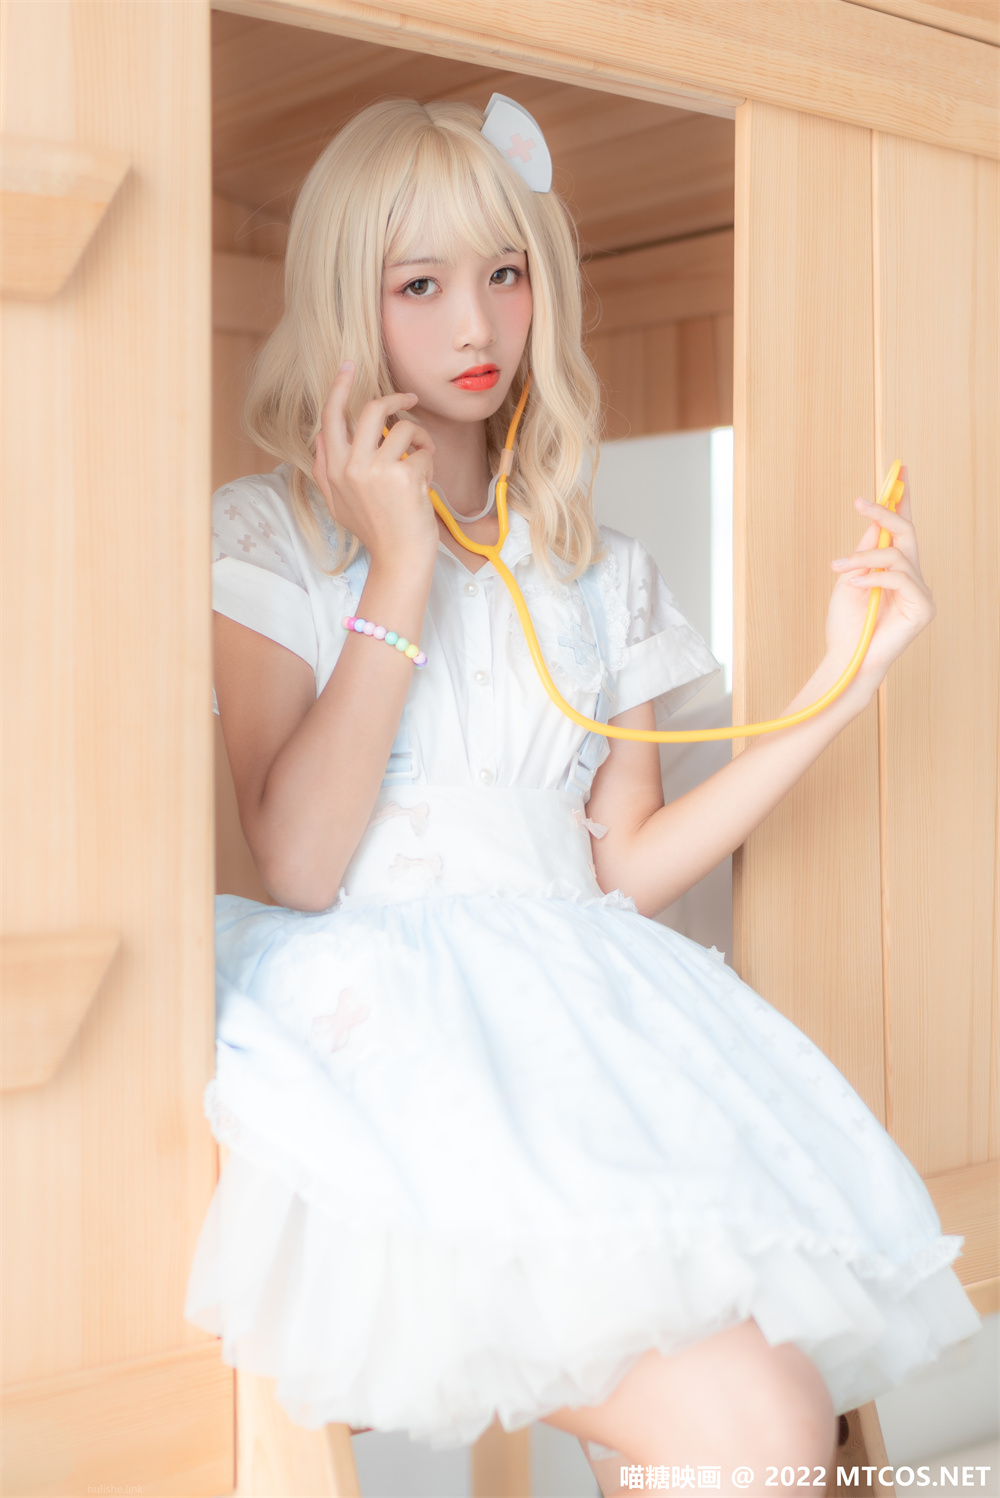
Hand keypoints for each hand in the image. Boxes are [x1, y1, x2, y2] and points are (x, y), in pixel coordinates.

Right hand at [311, 361, 438, 572]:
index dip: (340, 387)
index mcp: (334, 470)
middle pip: (371, 410)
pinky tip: (425, 483)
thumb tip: (319, 436)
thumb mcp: (338, 504)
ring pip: (403, 427)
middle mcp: (351, 467)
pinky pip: (423, 450)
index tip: (349, 365)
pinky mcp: (404, 475)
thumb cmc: (375, 532)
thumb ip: (325, 470)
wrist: (399, 560)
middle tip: (409, 400)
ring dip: (419, 437)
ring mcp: (377, 470)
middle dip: (395, 399)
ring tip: (422, 456)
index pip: (331, 418)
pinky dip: (429, 462)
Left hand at [825, 466, 934, 688]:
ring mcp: (920, 593)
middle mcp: (912, 578)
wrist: (845, 658)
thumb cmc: (846, 624)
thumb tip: (877, 519)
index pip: (903, 530)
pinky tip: (855, 584)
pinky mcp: (923, 608)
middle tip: (860, 502)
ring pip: (897, 555)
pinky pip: (900, 578)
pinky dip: (874, 577)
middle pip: (906, 533)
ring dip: (864, 559)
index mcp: (896, 570)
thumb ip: (866, 551)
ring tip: (840, 570)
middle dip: (885, 513)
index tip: (899, 472)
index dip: (902, 501)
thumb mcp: (850, 578)